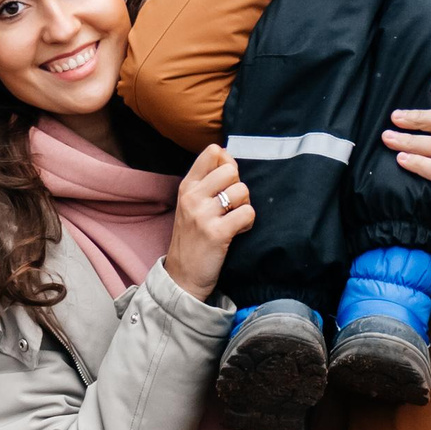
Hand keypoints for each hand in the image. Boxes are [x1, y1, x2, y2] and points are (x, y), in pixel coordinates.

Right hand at [168, 145, 254, 299]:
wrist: (183, 276)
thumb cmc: (193, 237)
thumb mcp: (191, 204)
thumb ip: (207, 180)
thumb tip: (225, 154)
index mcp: (187, 186)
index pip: (212, 153)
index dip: (228, 164)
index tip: (226, 183)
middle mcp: (192, 197)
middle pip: (231, 170)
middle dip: (238, 187)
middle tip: (231, 206)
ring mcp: (203, 215)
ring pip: (242, 191)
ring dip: (244, 206)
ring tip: (233, 220)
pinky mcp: (217, 233)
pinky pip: (247, 213)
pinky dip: (248, 223)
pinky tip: (237, 232)